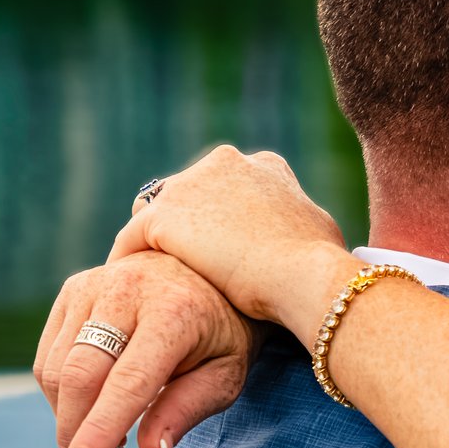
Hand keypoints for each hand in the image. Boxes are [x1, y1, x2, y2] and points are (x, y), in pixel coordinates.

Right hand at [35, 250, 254, 447]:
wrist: (208, 273)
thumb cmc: (220, 336)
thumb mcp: (223, 375)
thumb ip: (186, 412)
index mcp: (174, 313)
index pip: (128, 382)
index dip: (101, 429)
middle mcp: (127, 291)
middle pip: (80, 375)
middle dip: (74, 434)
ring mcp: (94, 286)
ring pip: (56, 368)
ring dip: (66, 418)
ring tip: (100, 443)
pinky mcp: (73, 290)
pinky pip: (48, 355)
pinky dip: (59, 394)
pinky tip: (89, 411)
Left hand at [109, 145, 355, 334]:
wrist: (305, 274)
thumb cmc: (321, 261)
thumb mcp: (318, 229)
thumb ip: (299, 221)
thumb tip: (306, 232)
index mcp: (262, 166)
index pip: (224, 183)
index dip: (218, 216)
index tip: (217, 246)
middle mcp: (224, 163)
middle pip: (186, 190)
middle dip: (183, 223)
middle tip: (181, 263)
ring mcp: (190, 185)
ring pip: (154, 210)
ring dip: (154, 238)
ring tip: (150, 273)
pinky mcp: (164, 216)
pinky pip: (132, 238)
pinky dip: (127, 257)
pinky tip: (129, 284)